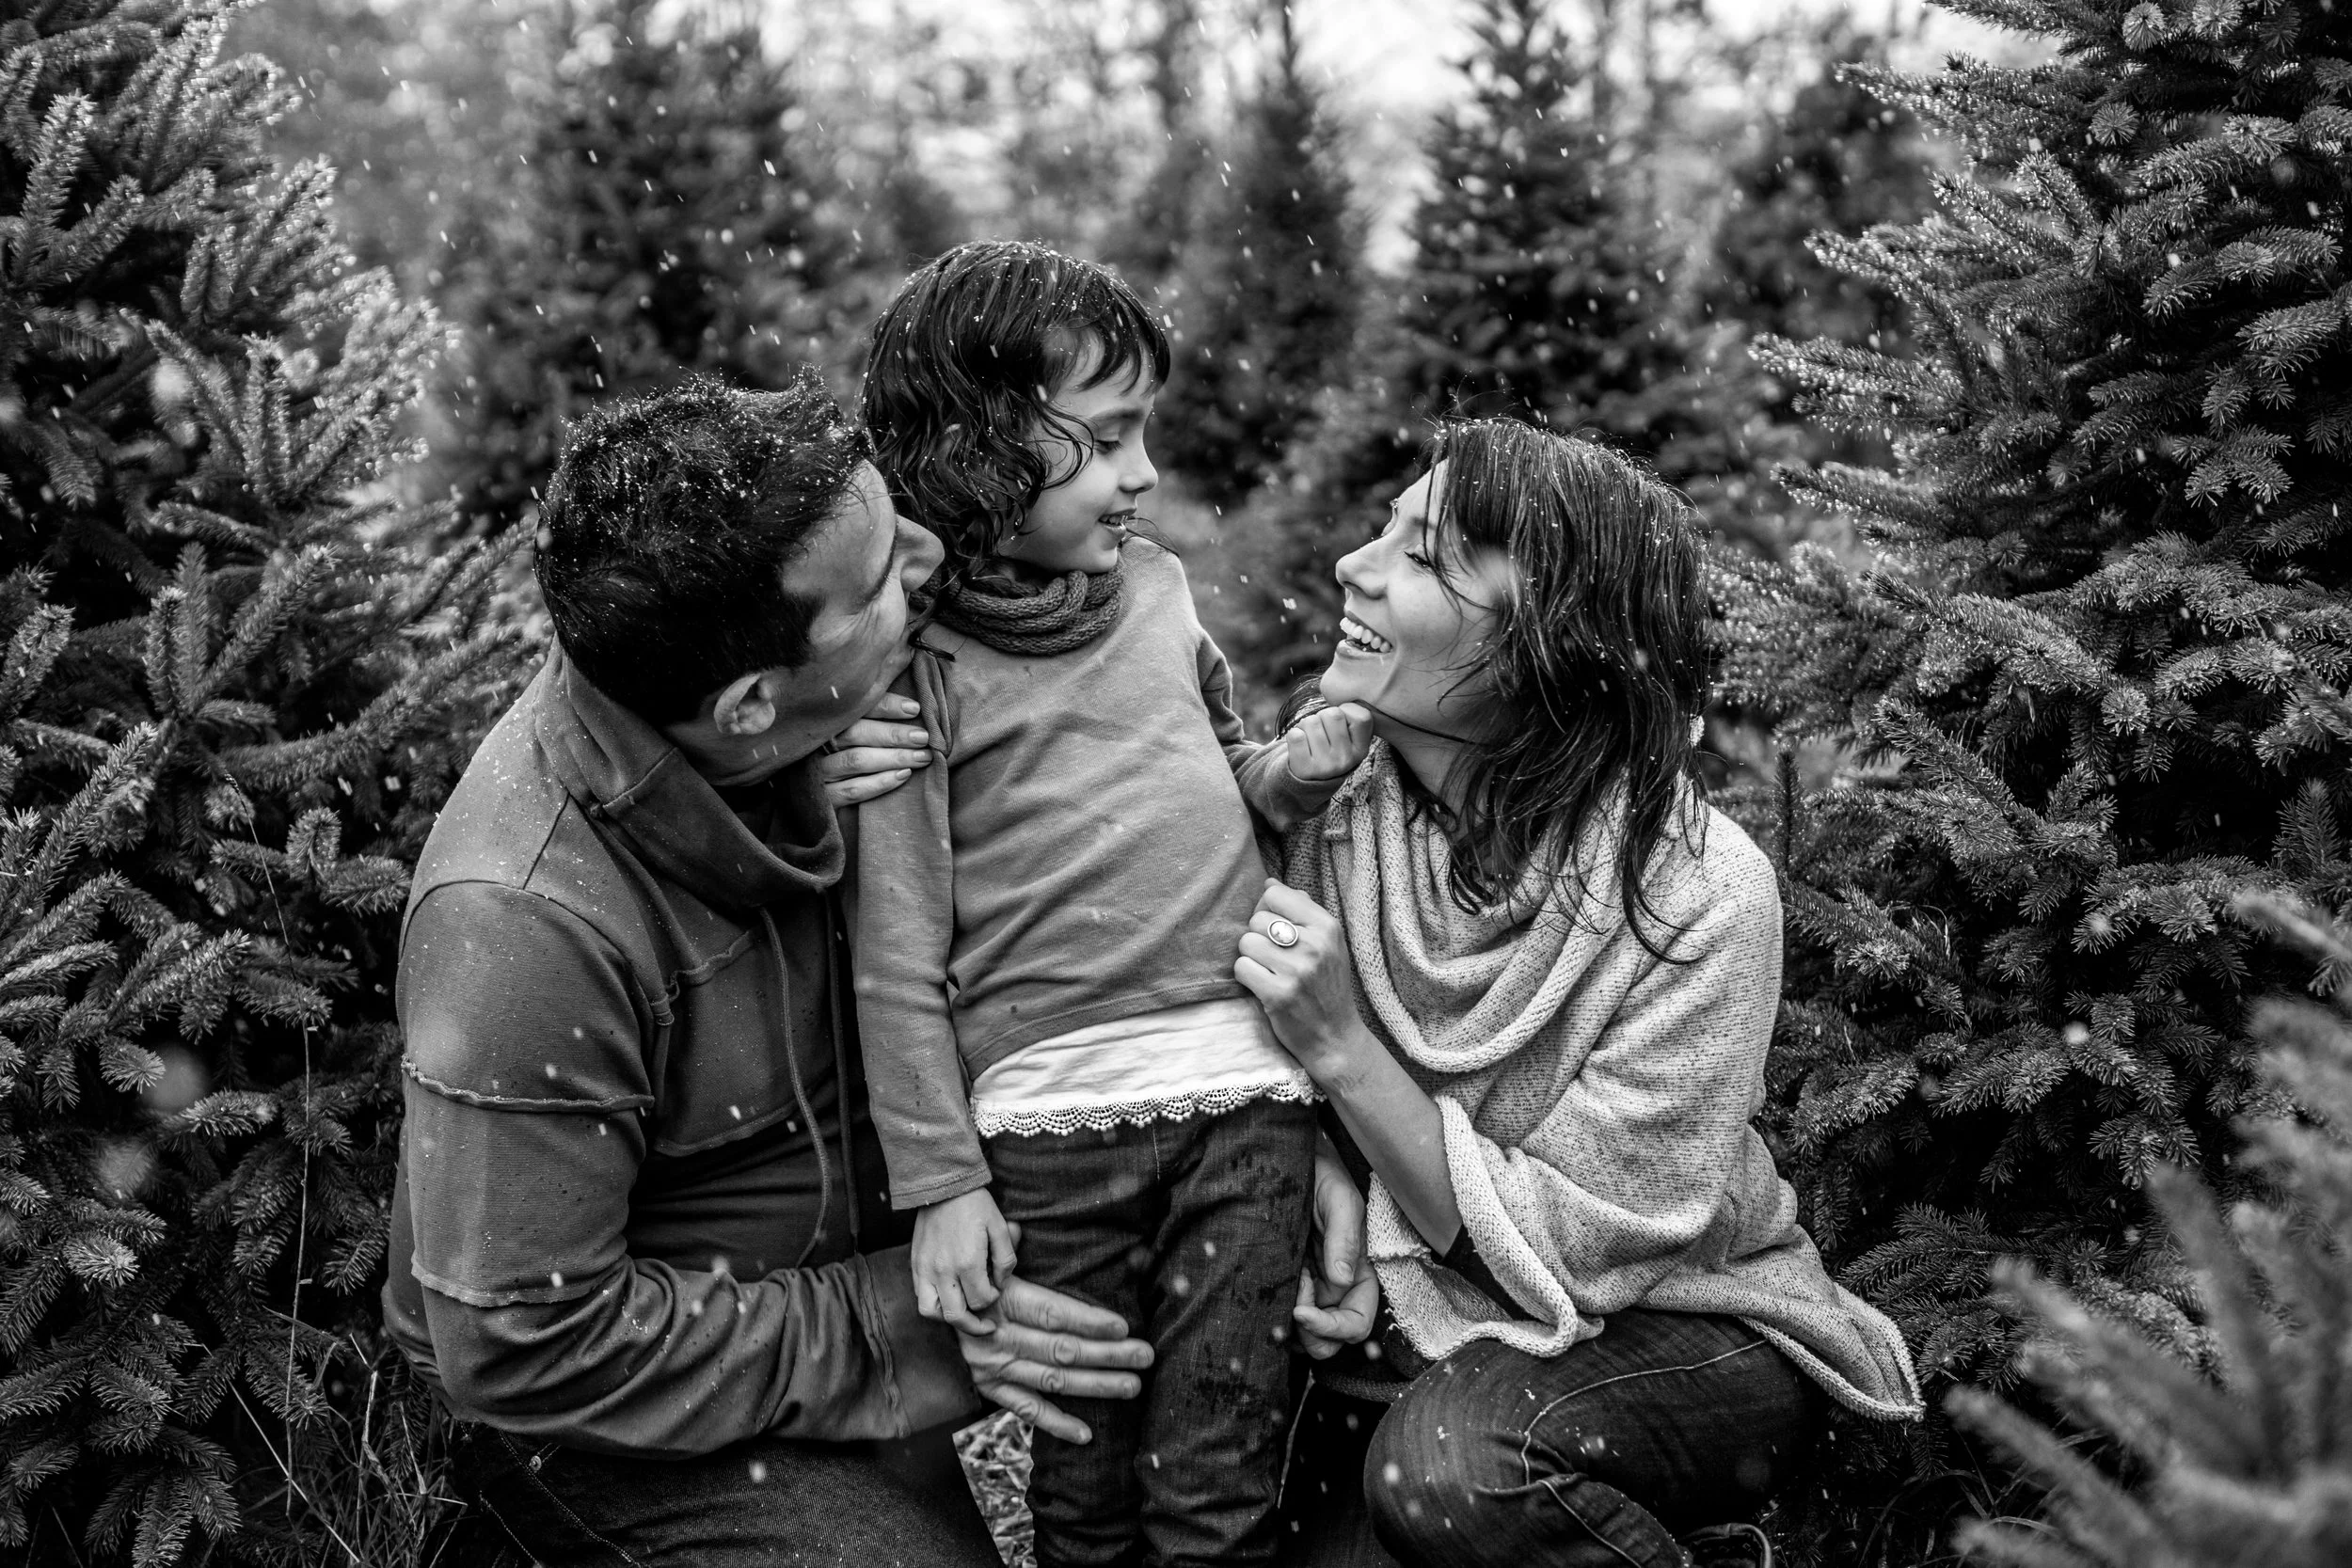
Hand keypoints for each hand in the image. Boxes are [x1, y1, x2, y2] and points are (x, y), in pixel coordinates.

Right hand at [815, 692, 931, 807]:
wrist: (810, 800)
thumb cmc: (847, 756)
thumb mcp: (852, 734)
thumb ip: (874, 720)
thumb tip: (913, 707)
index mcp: (826, 722)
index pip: (856, 708)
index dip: (886, 706)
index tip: (914, 708)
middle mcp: (819, 744)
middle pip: (857, 733)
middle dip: (894, 734)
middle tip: (922, 737)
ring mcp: (819, 772)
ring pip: (857, 760)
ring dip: (893, 758)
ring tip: (921, 757)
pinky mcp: (825, 799)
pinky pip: (854, 790)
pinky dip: (881, 782)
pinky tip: (904, 775)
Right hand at [912, 1188, 1017, 1335]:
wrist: (942, 1184)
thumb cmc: (974, 1204)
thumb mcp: (1000, 1227)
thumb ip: (1006, 1260)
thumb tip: (1001, 1283)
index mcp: (967, 1262)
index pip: (982, 1300)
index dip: (993, 1298)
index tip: (997, 1287)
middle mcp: (943, 1271)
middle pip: (956, 1316)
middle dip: (974, 1324)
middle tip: (986, 1324)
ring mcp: (925, 1269)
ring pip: (931, 1312)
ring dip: (949, 1318)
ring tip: (963, 1315)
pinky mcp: (915, 1264)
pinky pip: (920, 1295)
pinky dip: (934, 1303)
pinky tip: (948, 1296)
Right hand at [955, 1266, 1154, 1444]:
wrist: (937, 1308)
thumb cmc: (979, 1273)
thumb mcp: (989, 1255)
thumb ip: (1009, 1247)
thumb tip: (1020, 1229)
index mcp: (1003, 1300)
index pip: (1052, 1313)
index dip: (1088, 1320)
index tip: (1124, 1326)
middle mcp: (996, 1337)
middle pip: (1061, 1349)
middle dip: (1108, 1354)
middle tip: (1145, 1356)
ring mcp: (993, 1367)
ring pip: (1052, 1380)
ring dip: (1095, 1386)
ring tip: (1132, 1386)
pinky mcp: (990, 1388)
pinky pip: (1027, 1410)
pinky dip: (1056, 1423)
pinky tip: (1087, 1434)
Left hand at [1235, 881, 1374, 1080]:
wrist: (1335, 1037)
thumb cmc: (1327, 986)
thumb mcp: (1329, 944)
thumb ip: (1303, 911)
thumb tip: (1270, 883)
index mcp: (1327, 927)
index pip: (1275, 895)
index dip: (1266, 910)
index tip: (1275, 928)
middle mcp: (1314, 945)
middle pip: (1256, 919)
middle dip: (1258, 936)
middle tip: (1274, 958)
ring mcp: (1296, 971)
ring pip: (1246, 942)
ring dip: (1251, 957)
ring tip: (1269, 971)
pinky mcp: (1277, 994)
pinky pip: (1241, 967)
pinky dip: (1246, 976)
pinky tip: (1262, 985)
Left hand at [1286, 702, 1373, 782]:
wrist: (1307, 780)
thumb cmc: (1328, 749)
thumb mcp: (1349, 740)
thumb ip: (1351, 719)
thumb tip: (1347, 691)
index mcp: (1361, 750)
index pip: (1361, 716)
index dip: (1347, 712)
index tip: (1341, 725)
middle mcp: (1346, 759)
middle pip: (1332, 714)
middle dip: (1322, 717)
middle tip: (1321, 732)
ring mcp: (1326, 765)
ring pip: (1311, 721)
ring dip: (1306, 725)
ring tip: (1310, 740)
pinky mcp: (1304, 768)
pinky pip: (1295, 734)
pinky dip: (1294, 734)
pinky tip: (1300, 746)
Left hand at [1294, 1137, 1378, 1357]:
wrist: (1284, 1163)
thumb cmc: (1320, 1175)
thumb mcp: (1338, 1198)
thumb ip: (1344, 1236)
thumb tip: (1342, 1278)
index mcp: (1358, 1272)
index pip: (1357, 1322)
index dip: (1333, 1328)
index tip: (1301, 1311)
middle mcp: (1336, 1288)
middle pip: (1333, 1341)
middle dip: (1310, 1334)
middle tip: (1287, 1303)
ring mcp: (1310, 1289)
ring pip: (1305, 1337)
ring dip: (1290, 1329)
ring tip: (1276, 1289)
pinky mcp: (1284, 1284)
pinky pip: (1282, 1319)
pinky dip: (1273, 1319)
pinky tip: (1262, 1292)